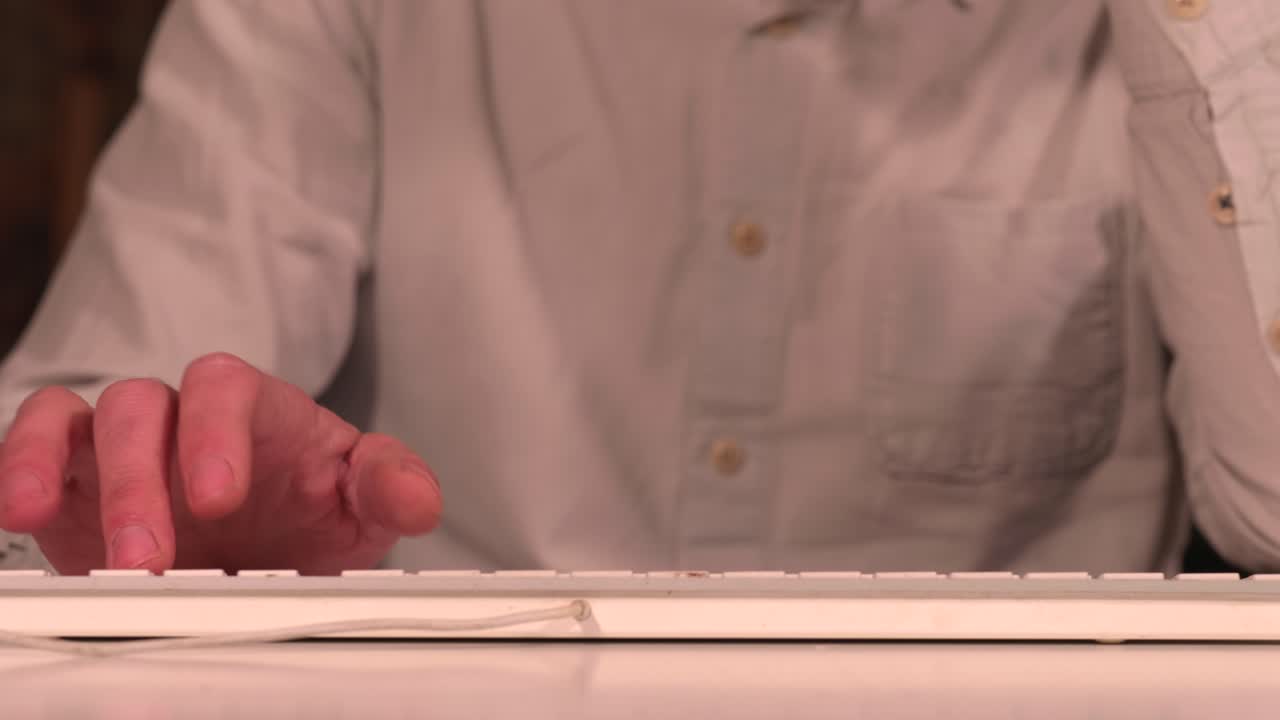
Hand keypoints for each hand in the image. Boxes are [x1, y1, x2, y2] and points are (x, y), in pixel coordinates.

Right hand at [0, 353, 440, 574]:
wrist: (273, 548)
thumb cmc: (313, 511)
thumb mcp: (363, 503)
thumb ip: (391, 486)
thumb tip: (417, 499)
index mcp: (255, 410)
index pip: (225, 387)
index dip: (214, 433)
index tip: (218, 497)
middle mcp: (183, 419)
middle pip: (144, 408)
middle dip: (142, 482)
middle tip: (153, 558)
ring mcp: (127, 446)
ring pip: (82, 422)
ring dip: (66, 476)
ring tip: (71, 539)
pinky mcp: (80, 482)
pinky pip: (39, 449)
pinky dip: (22, 469)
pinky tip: (22, 511)